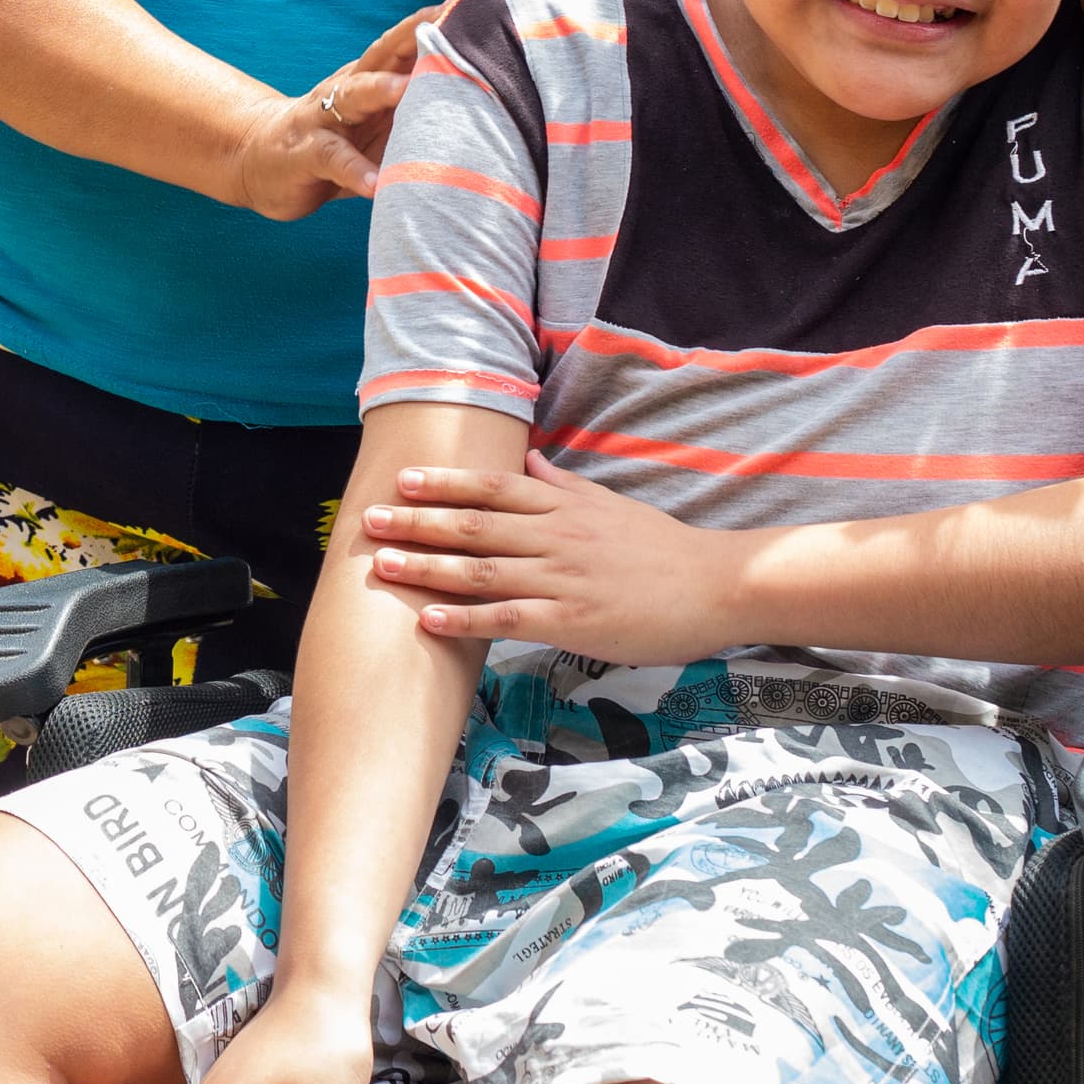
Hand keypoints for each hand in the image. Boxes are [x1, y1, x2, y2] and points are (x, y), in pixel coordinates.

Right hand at [220, 5, 445, 219]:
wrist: (255, 157)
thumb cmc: (334, 143)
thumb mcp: (375, 123)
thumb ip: (413, 110)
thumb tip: (479, 105)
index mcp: (368, 79)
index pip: (402, 45)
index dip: (432, 25)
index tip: (466, 5)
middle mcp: (346, 90)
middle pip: (381, 56)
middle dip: (412, 38)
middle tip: (445, 24)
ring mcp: (322, 119)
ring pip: (352, 96)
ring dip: (380, 90)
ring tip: (407, 89)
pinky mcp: (305, 155)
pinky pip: (333, 159)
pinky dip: (356, 171)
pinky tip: (376, 183)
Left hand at [364, 454, 734, 654]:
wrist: (715, 586)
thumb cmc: (662, 548)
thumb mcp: (609, 504)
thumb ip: (562, 484)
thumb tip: (524, 459)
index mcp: (564, 506)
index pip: (493, 488)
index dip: (445, 482)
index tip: (403, 478)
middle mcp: (556, 537)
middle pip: (475, 526)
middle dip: (417, 521)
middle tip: (369, 518)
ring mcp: (562, 581)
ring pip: (482, 570)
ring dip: (427, 567)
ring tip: (382, 563)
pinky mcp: (571, 623)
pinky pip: (508, 621)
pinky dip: (465, 620)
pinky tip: (429, 619)